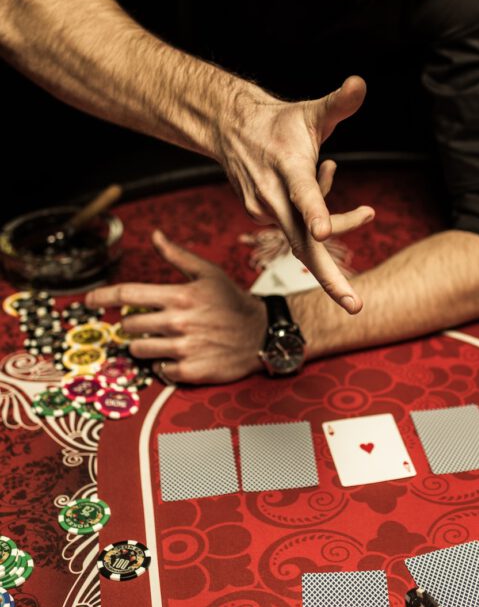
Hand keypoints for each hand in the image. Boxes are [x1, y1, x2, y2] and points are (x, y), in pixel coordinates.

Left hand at [86, 230, 265, 384]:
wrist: (262, 335)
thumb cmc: (233, 302)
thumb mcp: (208, 273)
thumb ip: (177, 255)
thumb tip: (154, 235)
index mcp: (180, 295)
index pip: (129, 295)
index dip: (102, 297)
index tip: (88, 300)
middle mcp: (179, 322)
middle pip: (129, 326)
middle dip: (133, 324)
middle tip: (151, 322)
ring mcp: (185, 348)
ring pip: (139, 350)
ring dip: (144, 346)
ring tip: (164, 339)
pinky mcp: (191, 371)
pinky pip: (159, 370)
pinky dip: (164, 364)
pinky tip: (179, 355)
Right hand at [215, 74, 373, 312]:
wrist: (232, 129)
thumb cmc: (280, 122)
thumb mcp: (312, 111)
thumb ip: (339, 102)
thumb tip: (360, 83)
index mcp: (289, 169)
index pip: (304, 195)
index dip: (316, 213)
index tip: (323, 232)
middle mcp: (274, 197)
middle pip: (304, 245)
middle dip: (330, 278)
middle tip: (355, 306)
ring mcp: (266, 212)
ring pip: (308, 234)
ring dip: (332, 217)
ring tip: (342, 182)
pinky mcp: (264, 218)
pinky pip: (301, 227)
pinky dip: (318, 213)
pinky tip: (319, 177)